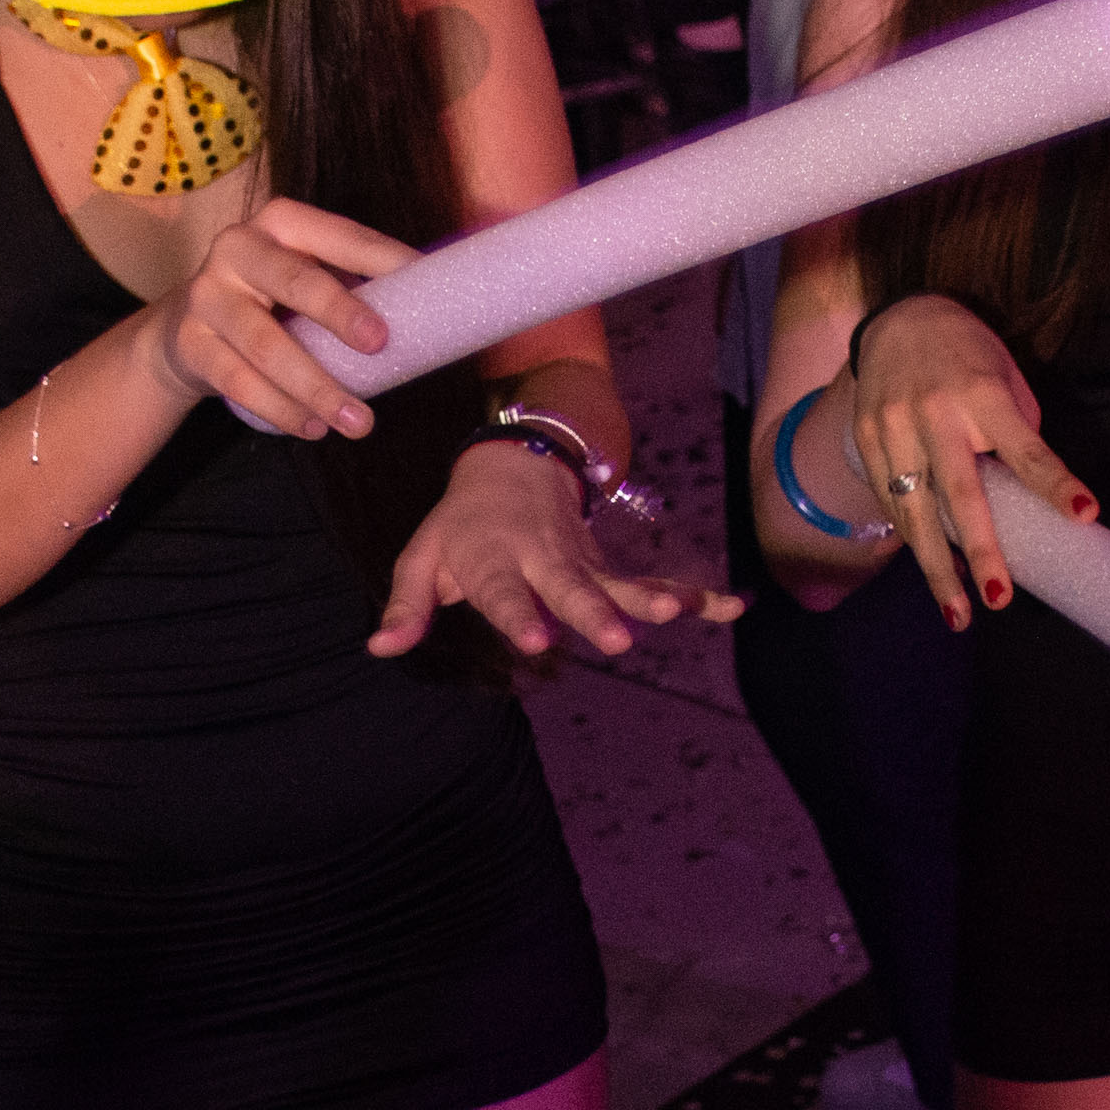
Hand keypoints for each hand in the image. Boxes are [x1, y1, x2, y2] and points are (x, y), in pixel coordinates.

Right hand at [139, 195, 422, 438]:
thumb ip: (356, 288)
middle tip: (380, 344)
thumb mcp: (305, 279)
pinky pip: (238, 382)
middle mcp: (239, 248)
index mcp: (283, 223)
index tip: (425, 283)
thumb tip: (435, 317)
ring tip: (358, 422)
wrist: (184, 328)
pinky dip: (280, 410)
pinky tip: (312, 428)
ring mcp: (207, 295)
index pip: (341, 236)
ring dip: (316, 387)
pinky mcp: (190, 342)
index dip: (383, 259)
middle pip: (294, 280)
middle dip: (339, 312)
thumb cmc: (270, 301)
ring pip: (266, 345)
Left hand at [374, 438, 742, 659]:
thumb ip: (407, 603)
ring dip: (652, 596)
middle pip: (571, 587)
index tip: (539, 641)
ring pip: (619, 582)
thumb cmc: (461, 522)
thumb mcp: (424, 554)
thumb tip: (380, 647)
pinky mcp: (605, 564)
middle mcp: (542, 558)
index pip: (504, 592)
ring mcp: (580, 560)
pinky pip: (648, 581)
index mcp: (493, 558)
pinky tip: (729, 608)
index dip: (519, 615)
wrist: (511, 462)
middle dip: (595, 612)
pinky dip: (692, 594)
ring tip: (682, 610)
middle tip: (616, 639)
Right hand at [837, 294, 1092, 629]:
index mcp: (983, 394)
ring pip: (915, 511)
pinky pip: (892, 501)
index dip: (1054, 483)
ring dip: (937, 568)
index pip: (1026, 447)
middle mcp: (935, 413)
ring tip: (960, 614)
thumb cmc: (969, 356)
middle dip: (981, 550)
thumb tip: (1031, 495)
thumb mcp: (1005, 378)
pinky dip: (913, 540)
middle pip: (960, 493)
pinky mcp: (867, 438)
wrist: (900, 319)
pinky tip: (934, 569)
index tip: (1085, 515)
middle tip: (998, 602)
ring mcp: (894, 427)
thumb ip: (1015, 433)